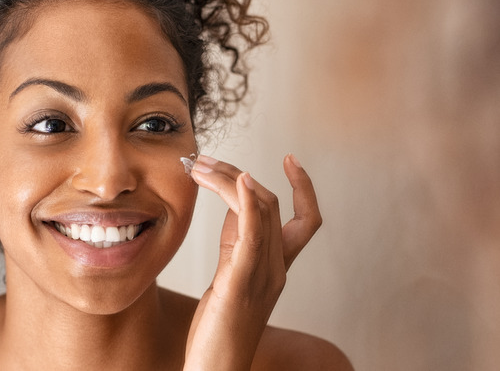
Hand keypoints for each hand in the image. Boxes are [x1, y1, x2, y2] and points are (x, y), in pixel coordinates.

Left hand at [183, 154, 321, 370]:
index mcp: (277, 267)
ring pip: (260, 212)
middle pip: (271, 204)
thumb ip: (236, 244)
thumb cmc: (219, 328)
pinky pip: (252, 236)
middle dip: (238, 174)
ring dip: (231, 179)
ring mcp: (262, 276)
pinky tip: (239, 180)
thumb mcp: (230, 277)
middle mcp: (276, 268)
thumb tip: (232, 207)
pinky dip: (247, 203)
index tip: (289, 157)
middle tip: (204, 160)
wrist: (216, 369)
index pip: (306, 219)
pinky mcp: (240, 283)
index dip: (304, 187)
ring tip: (201, 165)